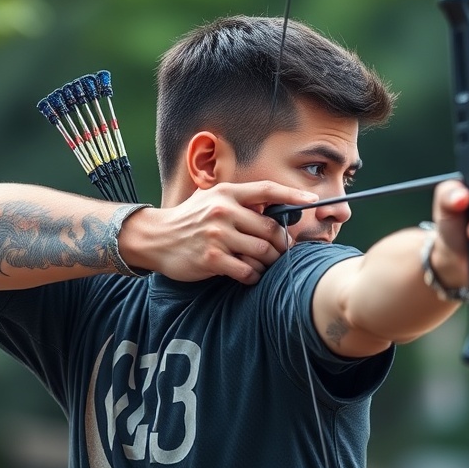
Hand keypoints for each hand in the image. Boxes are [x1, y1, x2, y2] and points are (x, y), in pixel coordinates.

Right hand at [125, 181, 317, 283]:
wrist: (155, 238)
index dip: (292, 195)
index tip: (313, 201)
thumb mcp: (211, 199)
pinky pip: (247, 271)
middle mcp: (224, 212)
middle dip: (282, 244)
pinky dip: (254, 275)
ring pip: (262, 251)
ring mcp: (218, 236)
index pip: (267, 191)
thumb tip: (273, 206)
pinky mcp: (212, 259)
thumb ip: (239, 201)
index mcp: (227, 194)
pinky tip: (250, 275)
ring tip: (265, 264)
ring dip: (269, 262)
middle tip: (283, 251)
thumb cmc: (189, 219)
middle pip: (271, 228)